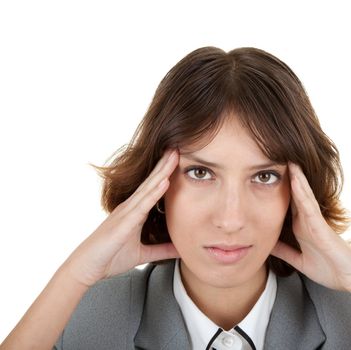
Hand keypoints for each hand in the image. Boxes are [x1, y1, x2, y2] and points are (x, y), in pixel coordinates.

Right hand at [62, 149, 179, 286]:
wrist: (85, 268)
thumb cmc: (110, 258)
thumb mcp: (142, 254)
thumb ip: (161, 250)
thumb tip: (181, 249)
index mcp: (135, 212)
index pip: (154, 188)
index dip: (165, 173)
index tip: (180, 159)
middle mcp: (130, 207)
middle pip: (152, 182)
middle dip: (166, 164)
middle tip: (179, 147)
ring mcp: (126, 212)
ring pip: (148, 188)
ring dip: (162, 171)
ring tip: (174, 155)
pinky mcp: (123, 222)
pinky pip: (142, 205)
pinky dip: (154, 193)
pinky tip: (164, 182)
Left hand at [271, 162, 350, 294]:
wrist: (350, 279)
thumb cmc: (329, 269)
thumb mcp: (298, 260)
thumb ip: (284, 252)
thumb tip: (266, 245)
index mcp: (300, 226)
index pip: (285, 203)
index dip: (274, 188)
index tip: (261, 173)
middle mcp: (307, 219)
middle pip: (292, 193)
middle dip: (283, 176)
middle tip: (271, 155)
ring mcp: (315, 221)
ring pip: (302, 194)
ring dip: (294, 176)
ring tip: (285, 158)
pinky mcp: (321, 226)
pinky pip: (310, 205)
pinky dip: (302, 191)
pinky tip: (295, 179)